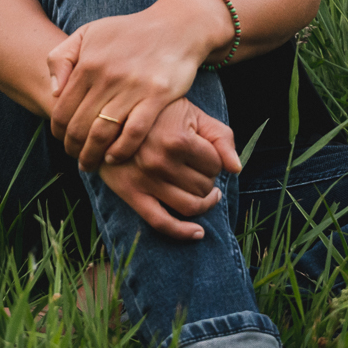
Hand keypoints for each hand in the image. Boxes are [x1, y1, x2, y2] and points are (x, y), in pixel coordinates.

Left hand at [48, 0, 225, 168]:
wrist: (176, 27)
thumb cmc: (129, 33)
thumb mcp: (89, 33)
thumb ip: (62, 57)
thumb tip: (54, 92)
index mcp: (88, 63)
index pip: (62, 108)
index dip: (58, 130)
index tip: (62, 140)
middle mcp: (107, 76)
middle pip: (79, 125)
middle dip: (73, 147)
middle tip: (75, 156)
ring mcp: (133, 87)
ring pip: (102, 133)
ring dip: (92, 154)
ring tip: (90, 163)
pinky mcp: (157, 96)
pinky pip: (134, 132)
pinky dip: (121, 150)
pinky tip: (114, 157)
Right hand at [94, 99, 243, 240]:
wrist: (110, 117)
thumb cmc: (157, 114)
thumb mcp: (192, 114)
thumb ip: (220, 136)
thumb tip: (237, 169)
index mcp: (177, 139)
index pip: (216, 165)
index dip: (216, 161)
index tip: (206, 153)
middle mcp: (161, 162)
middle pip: (204, 187)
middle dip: (208, 180)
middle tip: (199, 168)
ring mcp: (145, 181)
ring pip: (190, 206)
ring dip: (203, 202)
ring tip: (204, 193)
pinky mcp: (131, 194)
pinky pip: (161, 223)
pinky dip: (183, 232)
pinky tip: (197, 233)